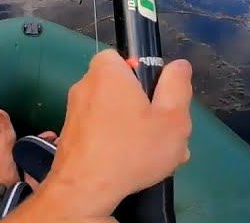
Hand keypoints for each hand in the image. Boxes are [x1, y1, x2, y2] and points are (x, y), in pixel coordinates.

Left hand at [8, 50, 193, 221]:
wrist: (84, 191)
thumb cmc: (131, 150)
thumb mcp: (172, 119)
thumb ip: (177, 87)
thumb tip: (179, 66)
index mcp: (107, 71)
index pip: (125, 58)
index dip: (145, 77)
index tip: (158, 99)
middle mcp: (85, 85)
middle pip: (122, 88)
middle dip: (144, 109)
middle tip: (162, 133)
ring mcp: (74, 112)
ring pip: (113, 114)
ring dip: (133, 130)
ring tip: (154, 156)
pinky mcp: (69, 136)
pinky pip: (100, 132)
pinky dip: (115, 144)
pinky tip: (132, 165)